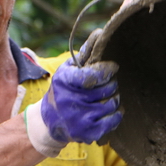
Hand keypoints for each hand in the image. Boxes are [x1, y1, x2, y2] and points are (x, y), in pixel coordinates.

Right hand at [24, 29, 123, 155]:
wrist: (49, 121)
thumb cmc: (63, 89)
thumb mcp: (68, 69)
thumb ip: (85, 53)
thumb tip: (100, 33)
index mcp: (65, 82)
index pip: (92, 75)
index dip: (106, 70)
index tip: (113, 67)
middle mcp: (71, 101)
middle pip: (106, 89)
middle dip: (111, 83)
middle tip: (109, 82)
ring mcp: (79, 119)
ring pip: (112, 104)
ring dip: (114, 98)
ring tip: (109, 95)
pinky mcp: (87, 133)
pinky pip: (113, 121)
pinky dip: (116, 114)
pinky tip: (113, 109)